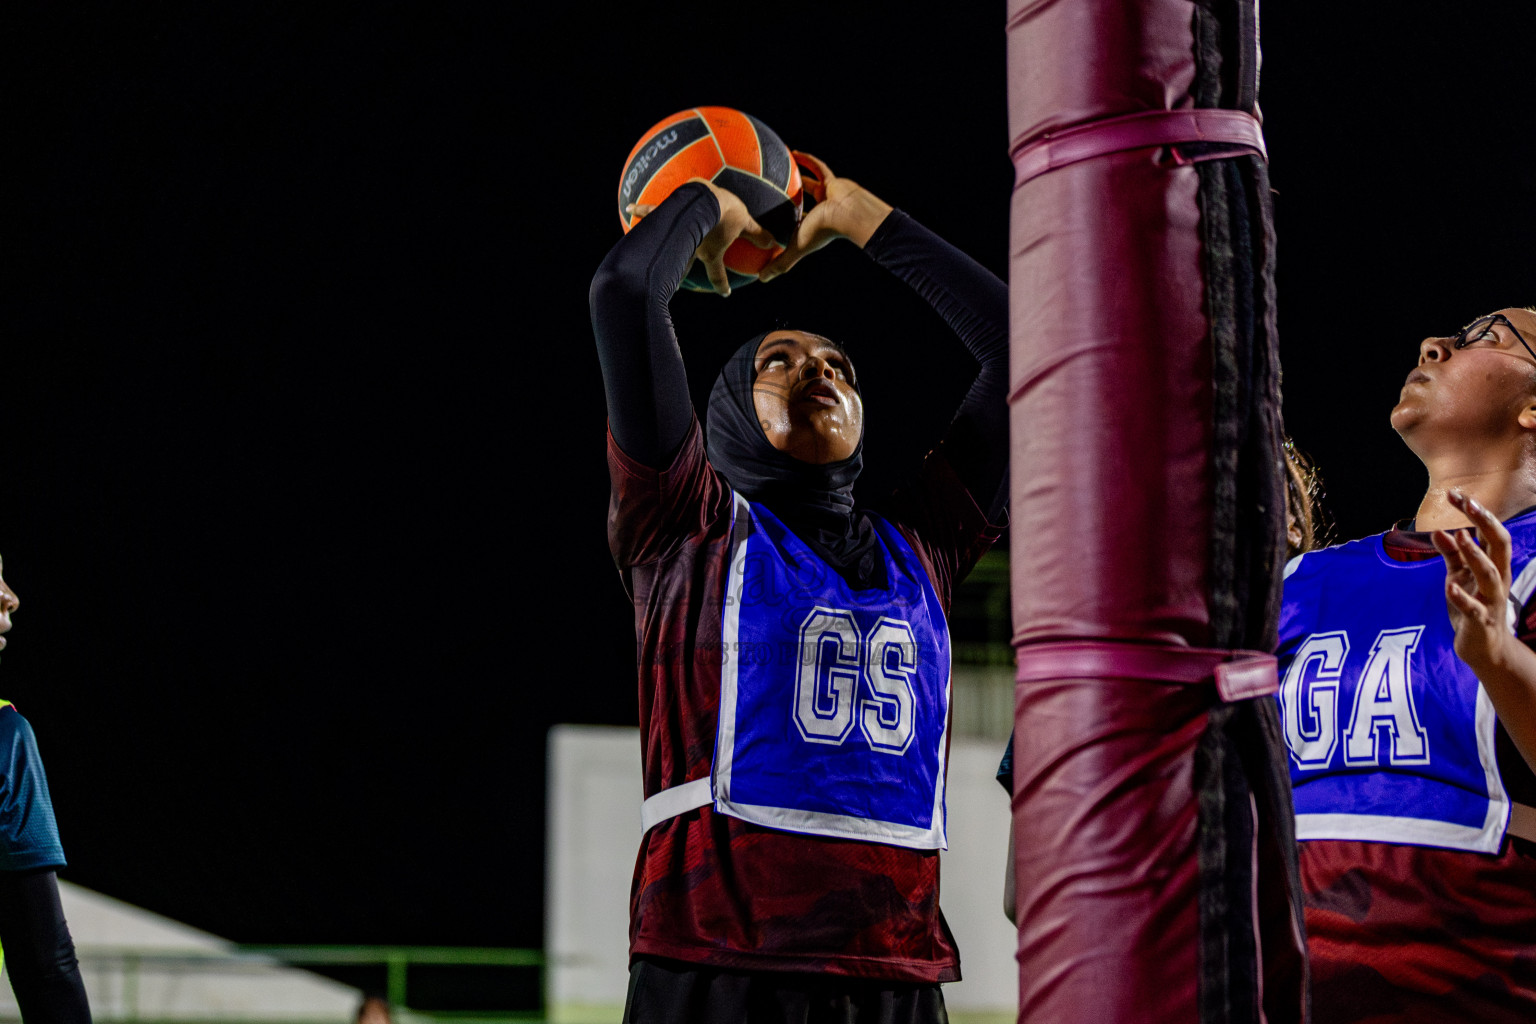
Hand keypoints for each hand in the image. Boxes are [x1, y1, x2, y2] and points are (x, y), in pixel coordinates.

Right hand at [625, 178, 775, 295]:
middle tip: (679, 280)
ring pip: (668, 243)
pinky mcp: (668, 213)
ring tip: (649, 252)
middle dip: (682, 273)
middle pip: (687, 263)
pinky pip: (652, 212)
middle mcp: (691, 247)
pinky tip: (630, 208)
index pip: (717, 274)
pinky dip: (641, 210)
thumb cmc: (723, 211)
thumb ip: (758, 235)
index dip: (722, 285)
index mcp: (709, 252)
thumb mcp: (744, 222)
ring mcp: (677, 232)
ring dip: (660, 247)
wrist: (702, 196)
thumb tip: (776, 245)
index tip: (725, 294)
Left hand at [758, 152, 892, 282]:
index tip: (773, 220)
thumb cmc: (824, 232)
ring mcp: (828, 195)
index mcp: (812, 227)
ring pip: (811, 183)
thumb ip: (780, 263)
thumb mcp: (796, 248)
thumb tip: (760, 278)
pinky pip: (819, 167)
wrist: (849, 215)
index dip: (787, 224)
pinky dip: (807, 160)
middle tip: (774, 191)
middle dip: (792, 199)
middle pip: (803, 203)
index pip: (797, 226)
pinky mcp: (833, 181)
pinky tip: (793, 152)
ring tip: (782, 167)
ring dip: (799, 176)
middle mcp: (820, 211)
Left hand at [1431, 490, 1517, 674]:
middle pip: (1500, 546)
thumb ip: (1452, 555)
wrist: (1483, 648)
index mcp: (1494, 566)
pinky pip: (1474, 608)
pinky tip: (1449, 586)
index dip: (1477, 513)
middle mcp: (1498, 579)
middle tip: (1468, 502)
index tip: (1456, 494)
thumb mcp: (1459, 577)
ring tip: (1461, 536)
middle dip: (1485, 523)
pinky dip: (1462, 597)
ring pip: (1491, 574)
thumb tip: (1440, 531)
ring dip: (1476, 555)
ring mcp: (1491, 600)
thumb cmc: (1472, 606)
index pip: (1491, 533)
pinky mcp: (1481, 621)